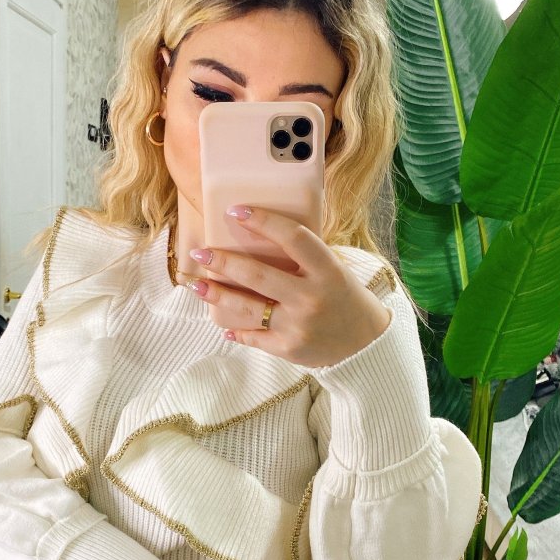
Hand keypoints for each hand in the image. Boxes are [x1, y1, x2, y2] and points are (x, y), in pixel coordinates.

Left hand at [184, 206, 390, 367]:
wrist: (365, 344)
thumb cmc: (343, 298)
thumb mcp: (334, 270)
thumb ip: (304, 257)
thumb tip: (258, 235)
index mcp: (327, 270)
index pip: (293, 237)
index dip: (263, 221)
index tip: (235, 211)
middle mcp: (311, 297)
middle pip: (258, 274)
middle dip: (223, 261)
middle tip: (200, 252)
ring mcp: (298, 324)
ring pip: (247, 307)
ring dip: (216, 294)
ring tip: (195, 284)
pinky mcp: (288, 348)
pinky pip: (253, 336)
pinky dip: (236, 330)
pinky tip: (221, 324)